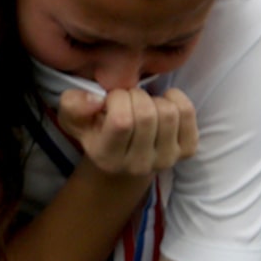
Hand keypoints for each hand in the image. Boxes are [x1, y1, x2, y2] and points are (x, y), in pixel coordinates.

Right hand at [54, 85, 197, 180]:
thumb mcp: (73, 118)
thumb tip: (98, 100)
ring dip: (154, 98)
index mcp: (108, 157)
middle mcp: (138, 165)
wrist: (122, 159)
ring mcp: (165, 160)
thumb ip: (73, 105)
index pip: (122, 121)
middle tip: (128, 100)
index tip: (112, 98)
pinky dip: (175, 99)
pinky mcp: (186, 151)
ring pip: (169, 113)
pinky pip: (187, 112)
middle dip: (136, 95)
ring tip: (143, 105)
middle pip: (147, 115)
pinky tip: (161, 104)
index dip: (118, 99)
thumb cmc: (96, 131)